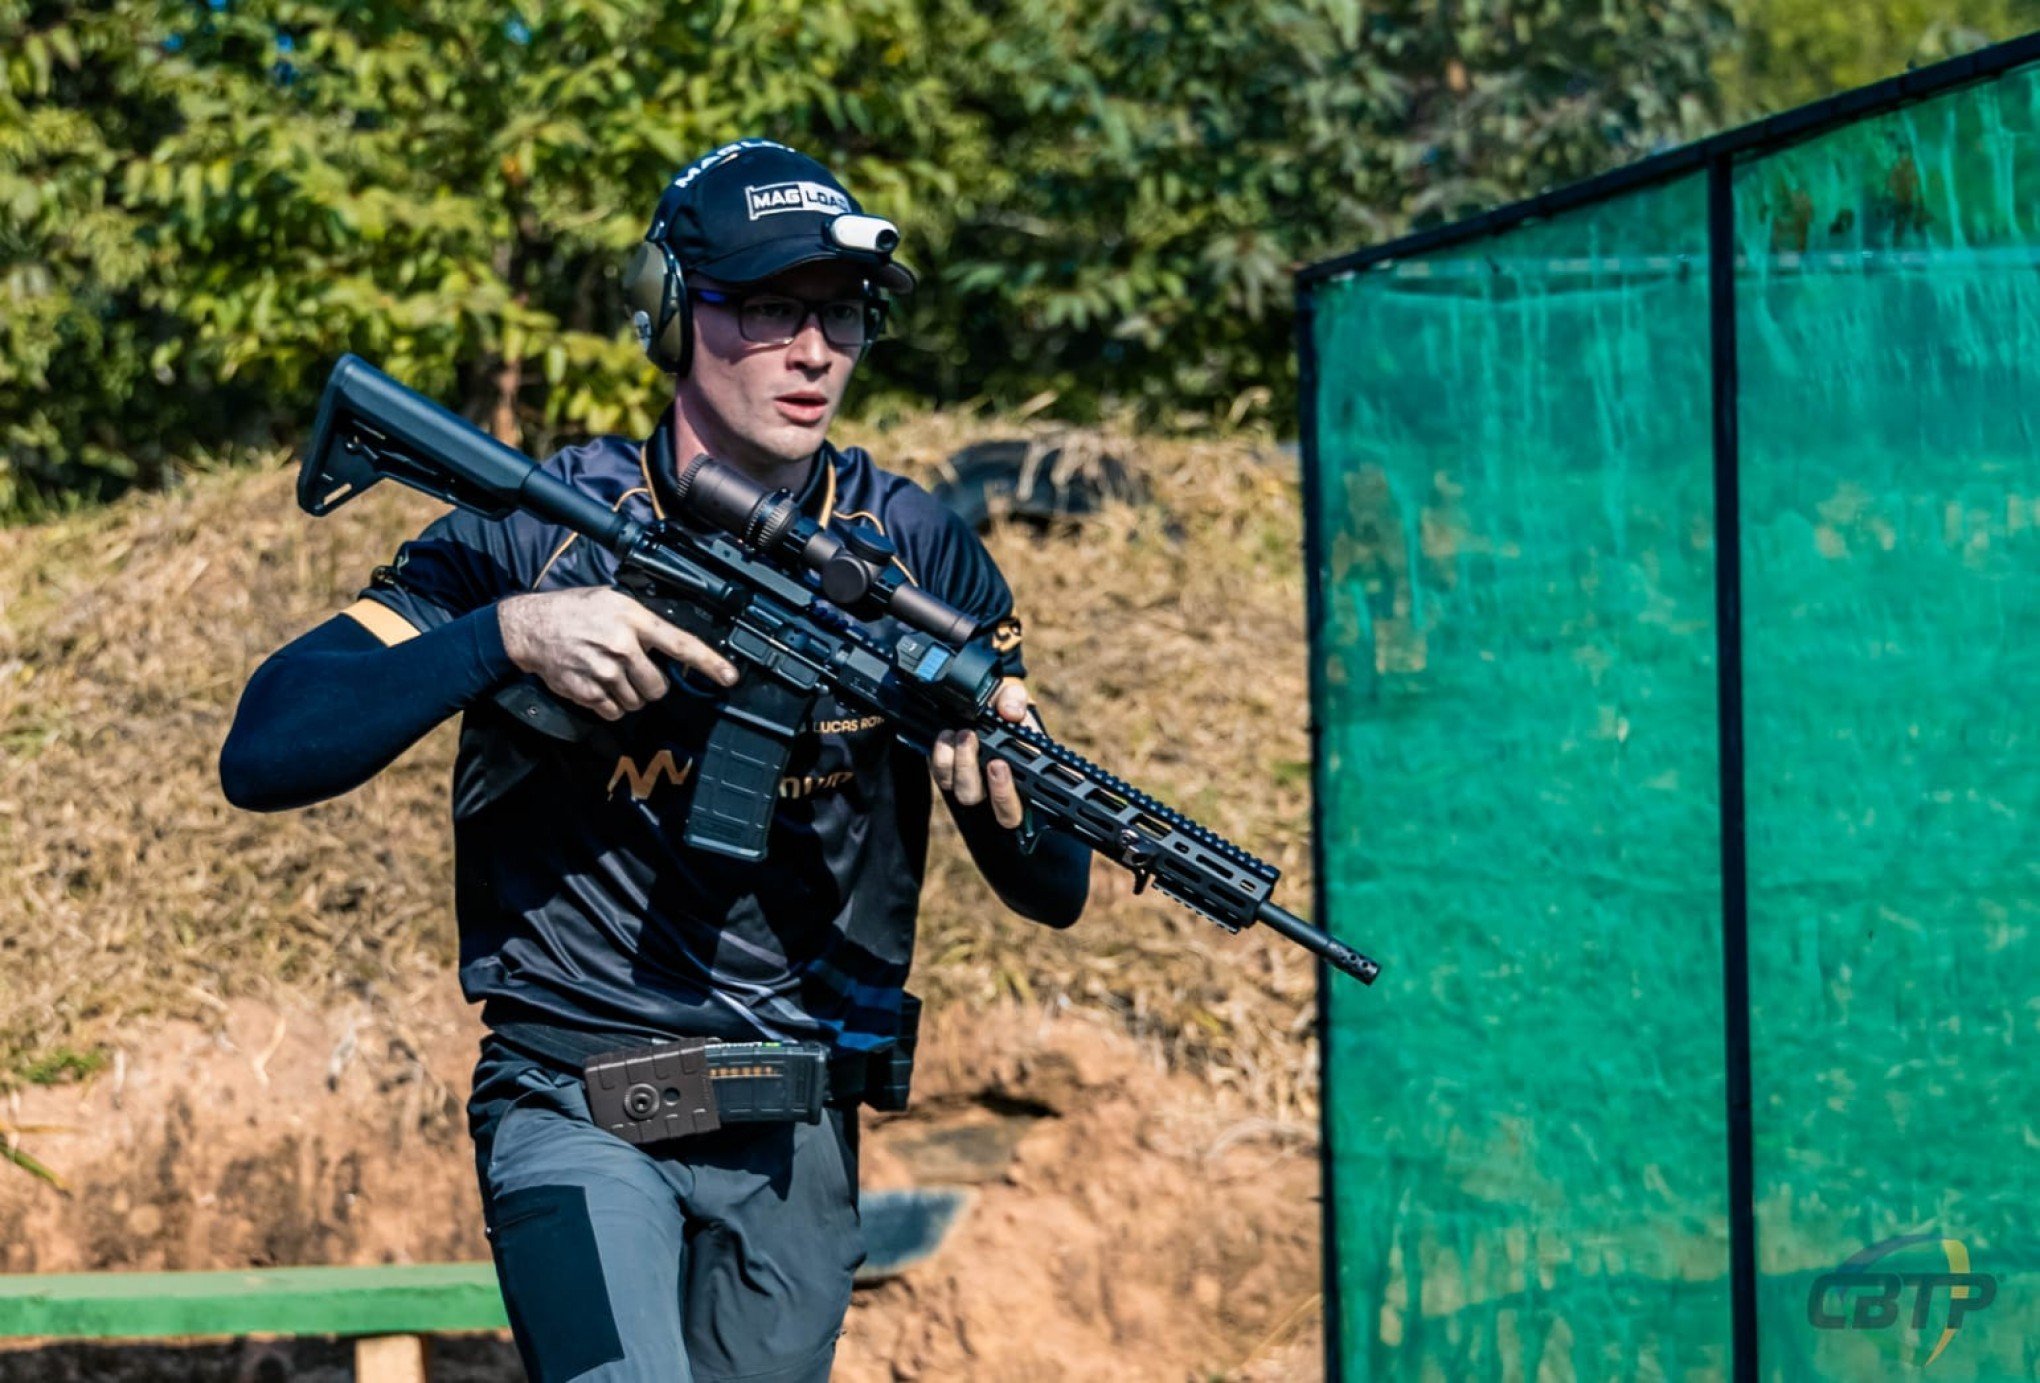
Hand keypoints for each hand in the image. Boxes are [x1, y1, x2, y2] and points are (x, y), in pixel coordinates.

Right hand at [495, 587, 738, 720]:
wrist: (530, 627)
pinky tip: (598, 685)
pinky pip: (614, 712)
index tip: (729, 677)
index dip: (709, 663)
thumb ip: (643, 622)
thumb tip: (672, 644)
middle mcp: (622, 647)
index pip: (680, 644)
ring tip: (611, 674)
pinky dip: (611, 705)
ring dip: (630, 695)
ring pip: (637, 702)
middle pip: (659, 687)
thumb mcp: (613, 600)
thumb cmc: (574, 610)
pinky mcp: (587, 692)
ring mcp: (604, 672)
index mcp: (633, 620)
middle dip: (651, 684)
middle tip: (634, 670)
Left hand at [931, 680, 1032, 827]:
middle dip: (974, 773)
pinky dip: (941, 757)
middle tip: (972, 739)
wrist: (981, 697)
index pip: (1015, 807)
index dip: (1005, 795)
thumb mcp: (1012, 694)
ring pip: (962, 793)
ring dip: (957, 763)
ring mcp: (972, 782)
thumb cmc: (1003, 702)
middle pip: (983, 804)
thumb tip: (1010, 712)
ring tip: (961, 732)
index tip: (998, 764)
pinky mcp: (950, 773)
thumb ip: (1015, 699)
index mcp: (1021, 775)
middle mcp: (996, 786)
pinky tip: (946, 735)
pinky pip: (942, 777)